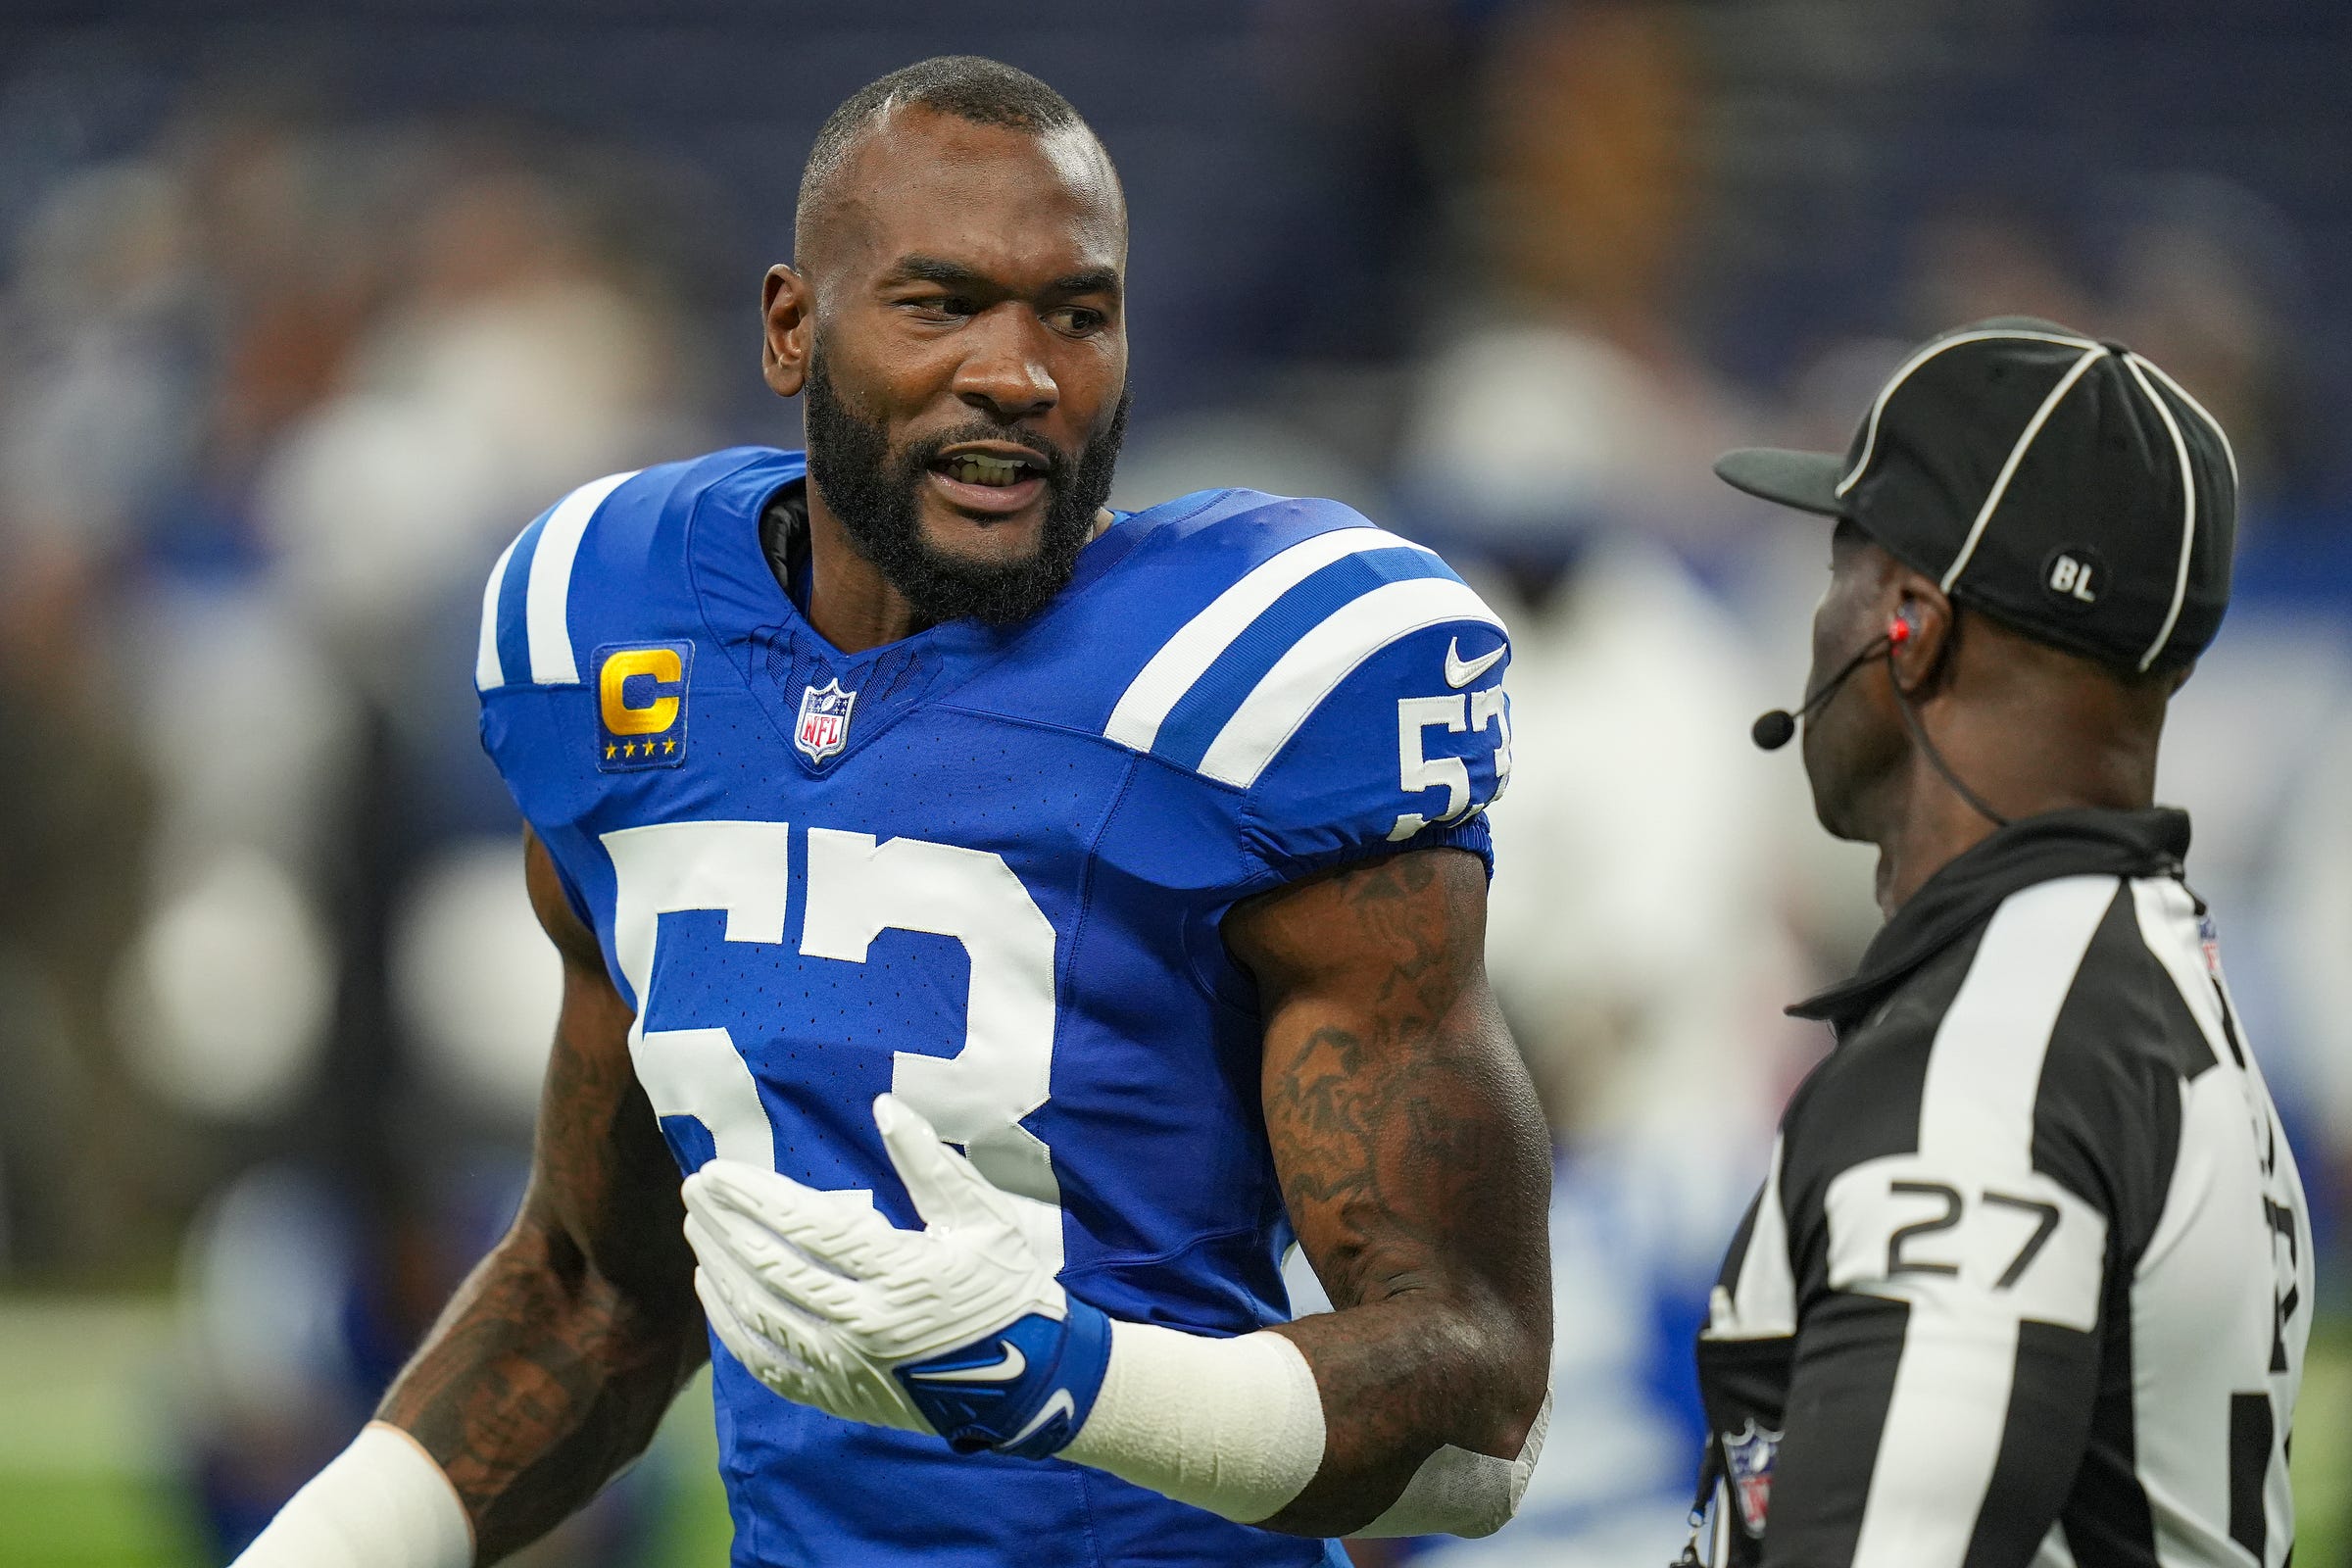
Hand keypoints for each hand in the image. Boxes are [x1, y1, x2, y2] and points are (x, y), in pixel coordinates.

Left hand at [681, 1094, 1110, 1457]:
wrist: (1030, 1382)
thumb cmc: (1007, 1287)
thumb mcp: (982, 1217)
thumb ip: (930, 1163)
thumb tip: (885, 1107)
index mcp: (902, 1273)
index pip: (807, 1228)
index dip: (756, 1197)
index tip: (718, 1171)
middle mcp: (865, 1324)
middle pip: (771, 1268)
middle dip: (726, 1225)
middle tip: (694, 1189)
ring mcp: (847, 1367)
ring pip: (759, 1315)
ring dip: (720, 1268)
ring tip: (698, 1229)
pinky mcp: (838, 1396)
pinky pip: (766, 1363)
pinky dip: (731, 1327)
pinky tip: (714, 1292)